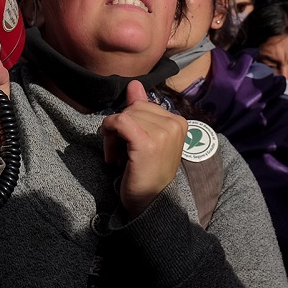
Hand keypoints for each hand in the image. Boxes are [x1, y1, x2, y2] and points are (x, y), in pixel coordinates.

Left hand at [99, 81, 188, 218]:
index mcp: (178, 121)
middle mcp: (175, 124)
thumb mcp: (145, 137)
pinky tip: (112, 155)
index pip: (142, 105)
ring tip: (119, 158)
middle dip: (119, 128)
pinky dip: (109, 135)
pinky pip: (119, 122)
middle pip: (132, 108)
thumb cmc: (147, 172)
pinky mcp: (148, 142)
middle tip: (120, 152)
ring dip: (112, 137)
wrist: (150, 204)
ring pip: (123, 115)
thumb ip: (141, 109)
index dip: (128, 122)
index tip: (127, 145)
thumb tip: (134, 83)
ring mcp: (163, 133)